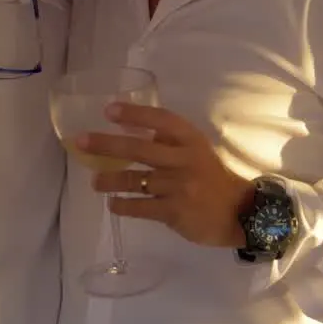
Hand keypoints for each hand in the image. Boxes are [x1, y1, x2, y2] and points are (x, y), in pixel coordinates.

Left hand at [78, 103, 254, 248]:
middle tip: (82, 141)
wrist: (240, 212)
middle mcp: (184, 160)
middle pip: (140, 149)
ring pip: (135, 180)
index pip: (161, 120)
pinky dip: (123, 205)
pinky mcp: (175, 212)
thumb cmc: (213, 177)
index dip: (135, 114)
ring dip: (110, 180)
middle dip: (107, 144)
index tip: (108, 110)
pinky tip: (112, 204)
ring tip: (94, 182)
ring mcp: (179, 187)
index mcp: (191, 140)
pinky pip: (141, 206)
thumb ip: (169, 140)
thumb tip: (128, 128)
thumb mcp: (197, 150)